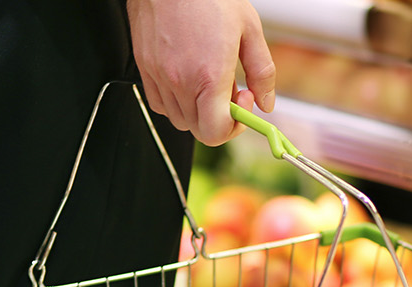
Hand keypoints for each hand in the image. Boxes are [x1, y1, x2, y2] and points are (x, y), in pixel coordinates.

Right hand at [128, 0, 276, 146]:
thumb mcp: (250, 29)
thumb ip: (262, 72)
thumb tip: (266, 102)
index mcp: (208, 76)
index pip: (215, 132)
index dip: (233, 128)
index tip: (243, 105)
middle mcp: (180, 82)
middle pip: (198, 130)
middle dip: (219, 118)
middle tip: (230, 91)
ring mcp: (159, 77)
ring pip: (179, 118)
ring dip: (198, 110)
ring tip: (208, 80)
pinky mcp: (145, 68)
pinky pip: (160, 103)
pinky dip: (176, 101)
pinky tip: (188, 79)